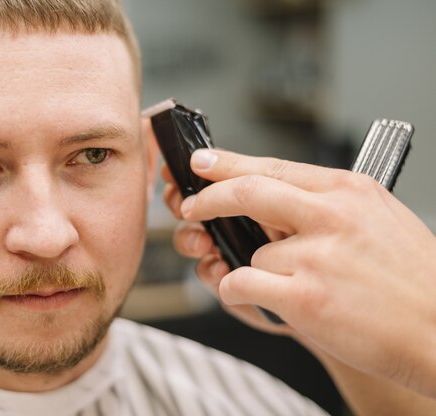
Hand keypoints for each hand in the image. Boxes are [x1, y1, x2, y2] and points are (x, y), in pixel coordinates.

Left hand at [164, 148, 435, 396]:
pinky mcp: (304, 296)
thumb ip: (326, 205)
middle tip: (190, 207)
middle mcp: (332, 215)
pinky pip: (242, 283)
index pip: (273, 166)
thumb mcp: (378, 219)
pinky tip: (266, 300)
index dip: (229, 163)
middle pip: (247, 192)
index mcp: (349, 190)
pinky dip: (239, 292)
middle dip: (208, 200)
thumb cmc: (412, 280)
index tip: (202, 163)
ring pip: (251, 252)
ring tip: (297, 287)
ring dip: (258, 271)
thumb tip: (271, 201)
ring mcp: (317, 255)